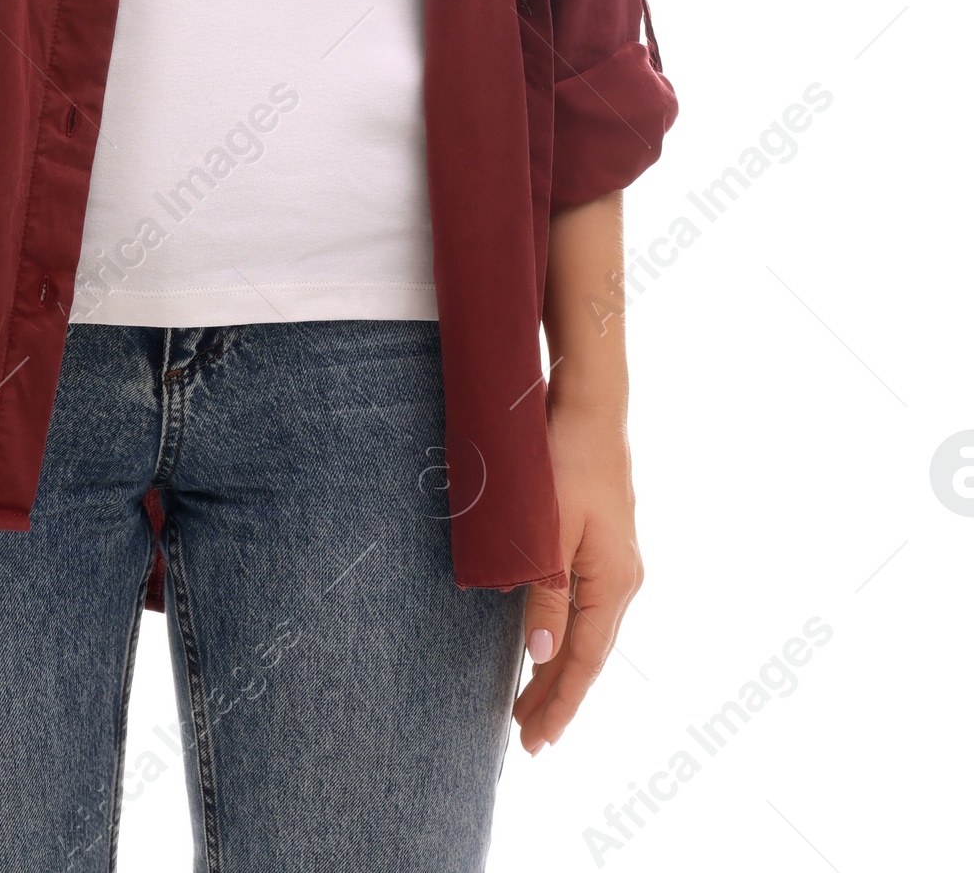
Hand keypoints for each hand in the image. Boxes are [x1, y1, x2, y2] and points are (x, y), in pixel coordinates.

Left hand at [513, 401, 642, 753]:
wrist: (589, 405)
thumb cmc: (565, 461)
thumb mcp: (548, 532)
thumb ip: (546, 597)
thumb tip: (541, 658)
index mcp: (612, 582)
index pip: (585, 662)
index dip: (561, 704)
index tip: (537, 743)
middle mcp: (622, 579)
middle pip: (587, 653)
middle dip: (557, 696)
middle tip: (526, 739)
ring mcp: (616, 561)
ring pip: (586, 631)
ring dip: (559, 667)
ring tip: (529, 703)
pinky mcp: (604, 542)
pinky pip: (584, 606)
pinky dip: (565, 634)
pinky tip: (547, 643)